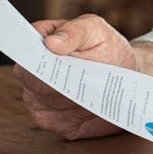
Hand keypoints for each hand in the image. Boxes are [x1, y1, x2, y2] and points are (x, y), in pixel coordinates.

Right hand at [14, 14, 152, 139]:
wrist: (127, 76)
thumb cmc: (108, 48)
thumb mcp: (96, 30)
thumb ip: (74, 31)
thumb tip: (51, 42)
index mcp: (40, 42)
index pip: (25, 48)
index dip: (33, 54)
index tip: (49, 59)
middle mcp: (33, 72)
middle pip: (31, 79)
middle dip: (52, 79)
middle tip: (78, 76)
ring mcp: (39, 98)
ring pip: (41, 102)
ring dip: (64, 98)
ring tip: (88, 90)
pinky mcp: (53, 121)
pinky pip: (54, 122)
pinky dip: (72, 116)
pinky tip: (89, 106)